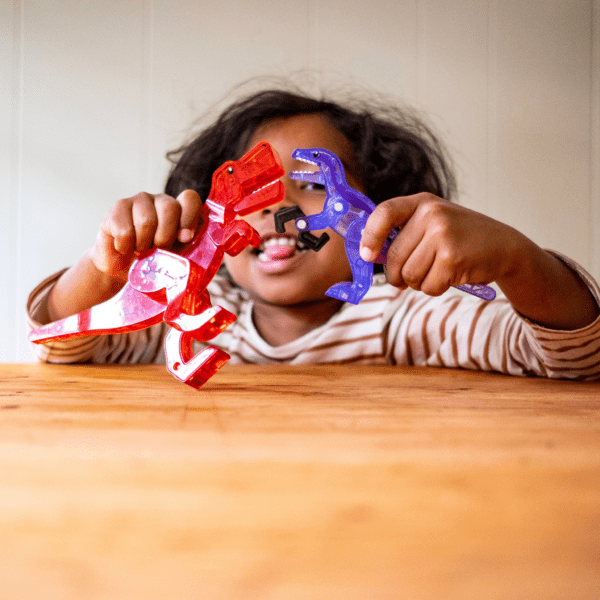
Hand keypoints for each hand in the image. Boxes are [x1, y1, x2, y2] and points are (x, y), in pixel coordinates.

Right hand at [90, 189, 203, 281]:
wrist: (122, 268)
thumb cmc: (153, 260)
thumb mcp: (175, 256)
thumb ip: (186, 247)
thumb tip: (187, 237)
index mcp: (180, 210)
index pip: (190, 199)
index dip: (189, 218)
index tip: (185, 239)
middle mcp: (161, 200)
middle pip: (170, 208)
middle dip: (165, 237)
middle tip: (157, 250)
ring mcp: (138, 201)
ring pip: (147, 221)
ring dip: (143, 245)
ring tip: (140, 251)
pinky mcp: (118, 208)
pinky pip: (124, 230)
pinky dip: (125, 246)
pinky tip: (124, 248)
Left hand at [359, 193, 523, 295]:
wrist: (505, 246)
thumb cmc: (461, 238)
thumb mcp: (433, 223)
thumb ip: (403, 233)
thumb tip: (368, 254)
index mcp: (422, 203)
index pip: (384, 213)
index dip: (370, 236)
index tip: (367, 255)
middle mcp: (432, 215)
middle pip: (394, 257)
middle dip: (397, 275)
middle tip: (409, 276)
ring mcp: (443, 236)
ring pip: (409, 275)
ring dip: (418, 283)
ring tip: (437, 271)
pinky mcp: (453, 259)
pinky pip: (427, 286)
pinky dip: (435, 288)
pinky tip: (450, 276)